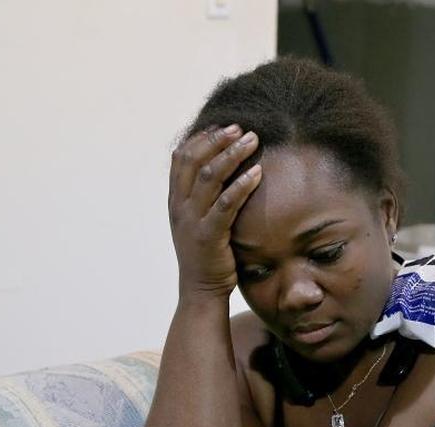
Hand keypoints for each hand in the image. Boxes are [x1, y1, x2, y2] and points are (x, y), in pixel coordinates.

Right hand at [168, 124, 262, 299]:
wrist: (201, 292)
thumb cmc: (207, 255)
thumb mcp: (200, 221)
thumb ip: (205, 197)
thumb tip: (225, 171)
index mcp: (176, 200)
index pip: (181, 157)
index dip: (201, 137)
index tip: (223, 125)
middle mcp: (180, 207)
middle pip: (194, 160)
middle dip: (218, 139)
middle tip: (241, 127)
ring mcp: (192, 221)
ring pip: (209, 176)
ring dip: (232, 154)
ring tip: (253, 140)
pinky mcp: (209, 236)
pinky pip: (225, 204)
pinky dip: (242, 185)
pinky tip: (257, 173)